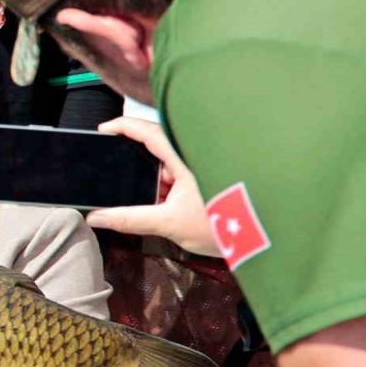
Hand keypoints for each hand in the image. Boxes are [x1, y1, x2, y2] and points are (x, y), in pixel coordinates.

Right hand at [85, 117, 219, 256]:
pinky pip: (180, 176)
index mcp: (184, 155)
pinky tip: (163, 206)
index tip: (101, 131)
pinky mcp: (209, 179)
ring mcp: (202, 166)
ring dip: (154, 182)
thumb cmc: (224, 224)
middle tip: (118, 179)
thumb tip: (97, 218)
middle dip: (135, 165)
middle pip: (155, 148)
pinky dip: (167, 188)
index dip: (121, 126)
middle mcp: (194, 154)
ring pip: (168, 165)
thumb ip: (129, 219)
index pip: (146, 130)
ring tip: (145, 200)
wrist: (268, 240)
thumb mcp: (169, 223)